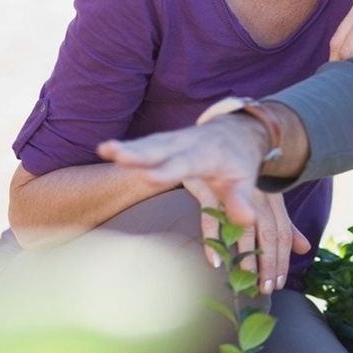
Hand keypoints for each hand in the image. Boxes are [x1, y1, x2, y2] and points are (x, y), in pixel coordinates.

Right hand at [97, 117, 267, 226]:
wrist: (235, 131)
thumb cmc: (237, 161)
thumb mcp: (244, 181)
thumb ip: (241, 200)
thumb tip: (247, 221)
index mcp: (209, 154)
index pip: (188, 163)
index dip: (169, 171)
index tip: (150, 177)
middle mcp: (189, 143)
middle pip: (163, 149)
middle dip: (140, 153)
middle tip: (119, 156)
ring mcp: (174, 140)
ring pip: (150, 143)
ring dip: (128, 147)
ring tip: (105, 149)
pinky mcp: (163, 141)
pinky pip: (145, 144)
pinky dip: (126, 146)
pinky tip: (106, 149)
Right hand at [193, 186, 310, 291]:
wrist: (211, 149)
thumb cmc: (240, 181)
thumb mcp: (266, 202)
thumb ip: (285, 225)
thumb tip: (305, 249)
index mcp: (273, 198)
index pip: (283, 233)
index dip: (282, 260)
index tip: (279, 282)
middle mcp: (258, 196)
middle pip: (269, 234)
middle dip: (269, 264)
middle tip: (266, 288)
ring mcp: (234, 193)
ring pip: (244, 230)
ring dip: (246, 258)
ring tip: (246, 281)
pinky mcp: (210, 190)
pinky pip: (211, 219)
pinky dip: (213, 241)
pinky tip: (215, 261)